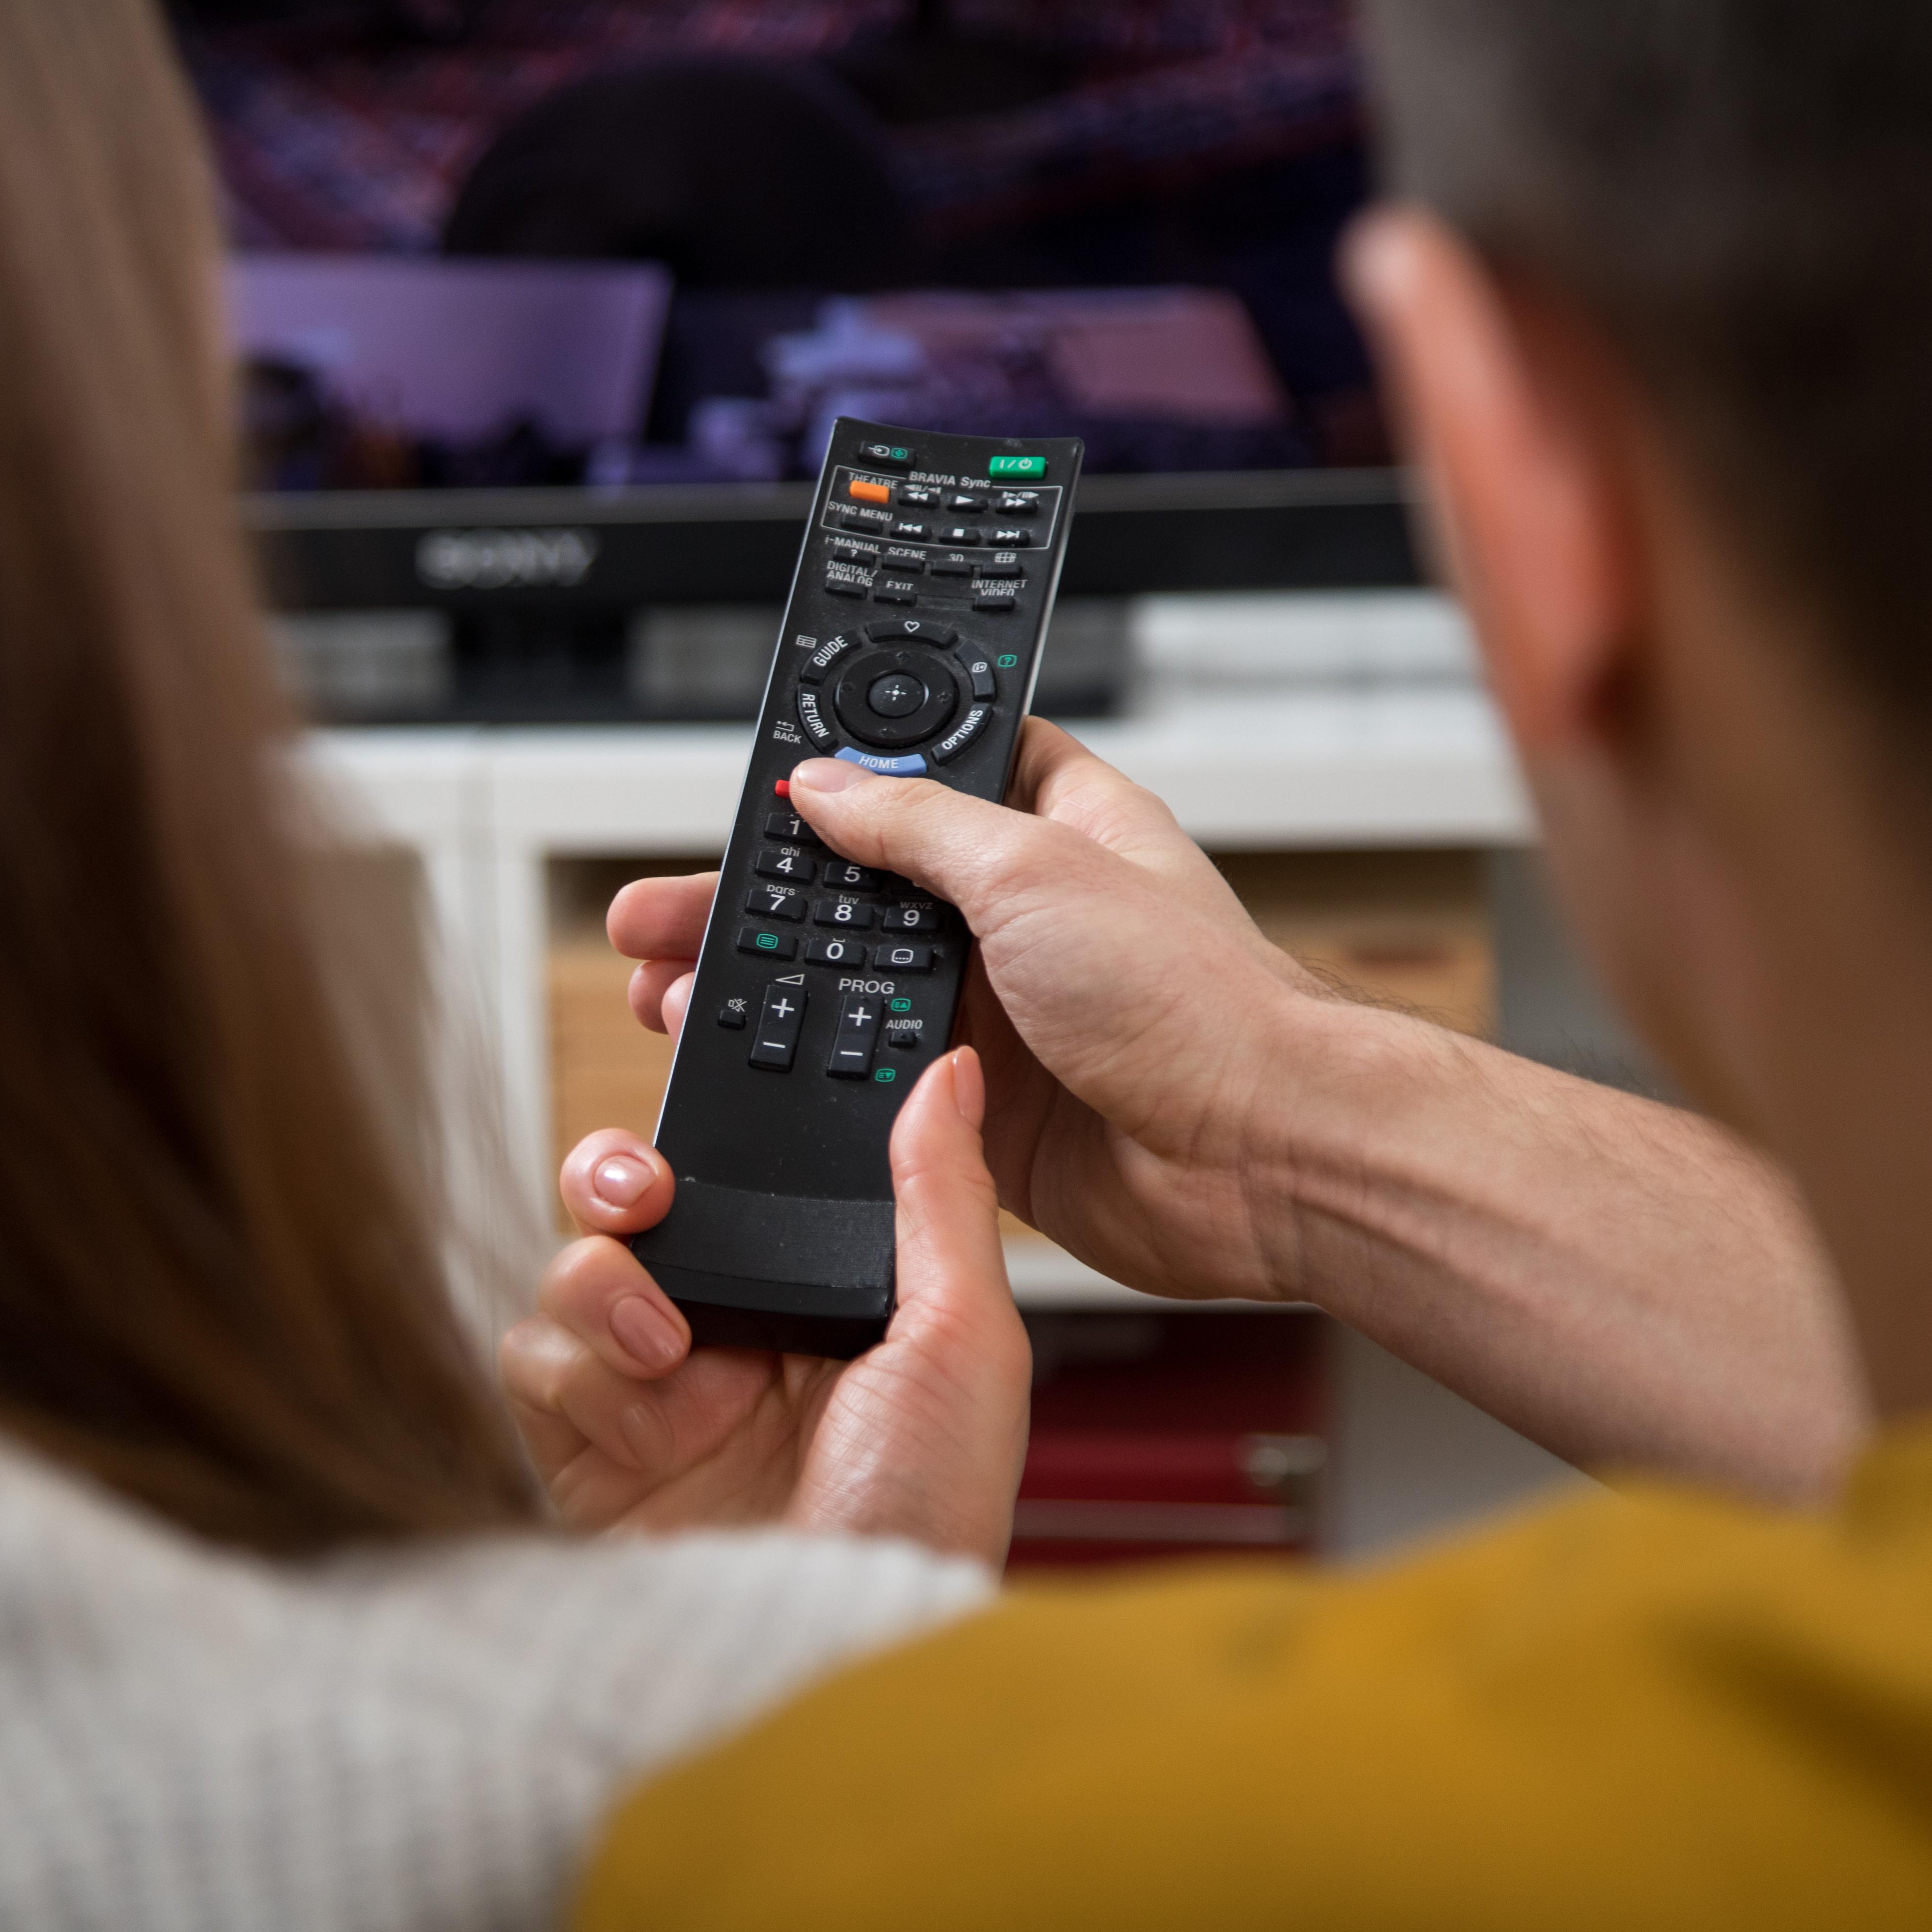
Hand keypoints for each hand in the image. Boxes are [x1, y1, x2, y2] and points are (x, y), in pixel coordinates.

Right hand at [501, 1048, 1032, 1564]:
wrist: (833, 1651)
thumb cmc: (923, 1518)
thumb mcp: (965, 1339)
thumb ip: (944, 1194)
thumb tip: (949, 1075)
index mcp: (819, 1302)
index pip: (743, 1183)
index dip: (712, 1133)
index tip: (705, 1098)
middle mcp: (728, 1340)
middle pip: (635, 1207)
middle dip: (621, 1177)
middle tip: (648, 1195)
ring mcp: (650, 1397)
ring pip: (574, 1269)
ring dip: (605, 1286)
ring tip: (669, 1350)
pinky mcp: (584, 1451)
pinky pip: (530, 1358)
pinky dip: (576, 1374)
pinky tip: (645, 1428)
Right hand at [610, 720, 1349, 1304]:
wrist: (1264, 1160)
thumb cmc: (1202, 1003)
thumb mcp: (1034, 869)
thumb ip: (914, 827)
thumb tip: (826, 785)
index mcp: (1055, 827)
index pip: (931, 771)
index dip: (845, 773)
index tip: (761, 791)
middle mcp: (1022, 919)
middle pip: (861, 893)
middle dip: (760, 901)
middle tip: (667, 910)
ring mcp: (999, 1017)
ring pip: (849, 992)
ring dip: (761, 992)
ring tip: (671, 991)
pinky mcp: (982, 1110)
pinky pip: (869, 1084)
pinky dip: (804, 1077)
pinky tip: (740, 1067)